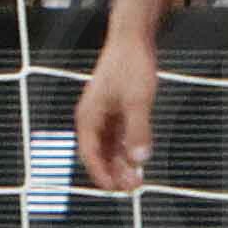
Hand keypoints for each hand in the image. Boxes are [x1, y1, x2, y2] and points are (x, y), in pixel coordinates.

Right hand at [74, 28, 158, 194]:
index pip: (90, 155)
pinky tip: (138, 160)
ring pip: (108, 148)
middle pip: (98, 155)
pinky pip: (117, 138)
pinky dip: (126, 150)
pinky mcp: (115, 110)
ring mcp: (103, 114)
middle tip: (132, 188)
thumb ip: (138, 131)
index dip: (102, 175)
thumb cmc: (131, 65)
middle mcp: (92, 118)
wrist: (132, 38)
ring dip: (121, 164)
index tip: (116, 190)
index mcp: (88, 117)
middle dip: (114, 173)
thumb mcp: (138, 101)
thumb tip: (139, 159)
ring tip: (137, 179)